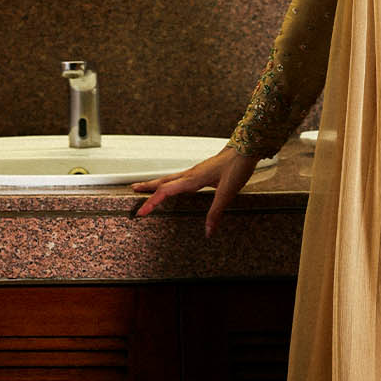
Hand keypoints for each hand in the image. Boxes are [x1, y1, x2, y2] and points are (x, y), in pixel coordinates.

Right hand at [131, 145, 260, 238]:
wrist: (246, 149)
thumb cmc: (237, 166)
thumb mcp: (227, 193)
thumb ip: (216, 213)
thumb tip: (208, 231)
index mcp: (192, 179)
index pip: (165, 192)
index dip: (151, 202)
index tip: (141, 212)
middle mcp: (191, 174)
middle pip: (163, 181)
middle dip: (147, 187)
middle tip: (133, 190)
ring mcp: (195, 171)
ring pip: (170, 177)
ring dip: (157, 183)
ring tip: (147, 186)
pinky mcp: (201, 170)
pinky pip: (179, 177)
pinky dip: (170, 182)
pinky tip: (175, 185)